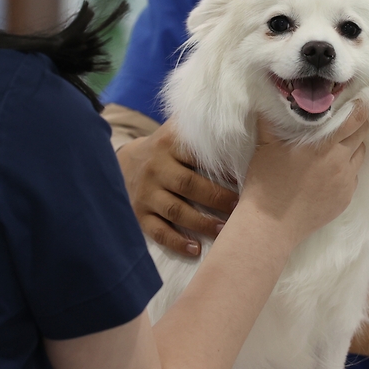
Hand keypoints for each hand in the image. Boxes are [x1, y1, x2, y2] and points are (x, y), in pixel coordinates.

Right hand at [116, 123, 238, 256]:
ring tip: (224, 230)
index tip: (244, 177)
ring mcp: (146, 192)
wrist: (124, 163)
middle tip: (240, 206)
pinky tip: (195, 249)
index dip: (222, 167)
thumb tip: (243, 118)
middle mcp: (156, 167)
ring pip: (175, 210)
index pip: (198, 155)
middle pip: (188, 184)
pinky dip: (176, 242)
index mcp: (169, 143)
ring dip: (201, 223)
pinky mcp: (139, 214)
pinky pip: (158, 231)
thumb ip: (202, 126)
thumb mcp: (178, 130)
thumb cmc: (166, 147)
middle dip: (216, 198)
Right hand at [240, 105, 367, 246]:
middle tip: (350, 119)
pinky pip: (354, 176)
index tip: (359, 101)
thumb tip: (268, 101)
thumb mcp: (265, 145)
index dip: (359, 108)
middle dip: (359, 124)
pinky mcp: (345, 198)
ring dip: (355, 146)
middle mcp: (340, 161)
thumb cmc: (266, 182)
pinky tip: (333, 170)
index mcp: (323, 144)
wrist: (271, 225)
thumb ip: (270, 120)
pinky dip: (348, 168)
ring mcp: (345, 181)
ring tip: (341, 144)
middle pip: (362, 135)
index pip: (354, 119)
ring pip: (361, 155)